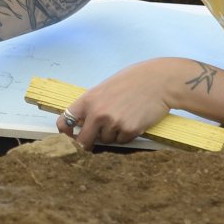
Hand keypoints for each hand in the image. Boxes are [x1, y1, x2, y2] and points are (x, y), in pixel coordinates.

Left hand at [58, 58, 179, 149]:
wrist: (158, 82)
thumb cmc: (132, 81)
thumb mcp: (104, 88)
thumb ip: (92, 105)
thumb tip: (81, 123)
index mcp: (88, 100)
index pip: (64, 121)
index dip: (65, 133)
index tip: (69, 136)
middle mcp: (98, 113)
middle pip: (83, 140)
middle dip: (87, 143)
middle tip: (92, 142)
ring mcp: (113, 123)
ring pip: (106, 140)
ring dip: (112, 134)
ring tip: (123, 117)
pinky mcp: (129, 130)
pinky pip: (122, 141)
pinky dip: (126, 135)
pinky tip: (133, 120)